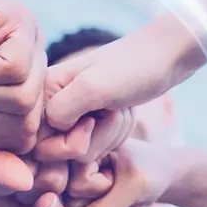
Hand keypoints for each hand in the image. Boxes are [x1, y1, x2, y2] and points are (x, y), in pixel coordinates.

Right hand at [44, 0, 206, 139]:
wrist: (168, 54)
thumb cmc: (133, 66)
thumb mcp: (93, 88)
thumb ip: (60, 112)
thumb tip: (44, 136)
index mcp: (45, 90)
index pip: (39, 141)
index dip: (65, 146)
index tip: (91, 124)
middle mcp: (54, 101)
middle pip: (61, 151)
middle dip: (93, 139)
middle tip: (110, 111)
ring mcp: (75, 110)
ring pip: (82, 151)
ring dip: (108, 135)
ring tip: (120, 108)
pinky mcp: (93, 117)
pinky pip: (97, 145)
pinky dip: (115, 135)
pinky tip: (124, 113)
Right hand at [66, 138, 189, 206]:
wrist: (157, 173)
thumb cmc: (147, 174)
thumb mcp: (133, 189)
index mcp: (81, 144)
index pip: (78, 185)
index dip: (102, 187)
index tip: (115, 171)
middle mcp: (68, 159)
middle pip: (71, 198)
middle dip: (97, 197)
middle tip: (113, 181)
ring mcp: (69, 176)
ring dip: (96, 204)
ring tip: (111, 188)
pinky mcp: (73, 193)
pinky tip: (105, 197)